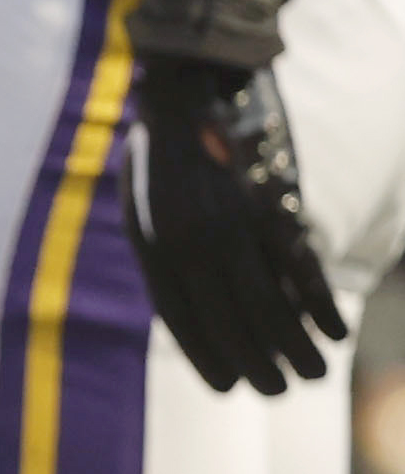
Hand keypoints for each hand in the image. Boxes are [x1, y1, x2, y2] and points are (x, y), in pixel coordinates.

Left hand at [124, 57, 347, 397]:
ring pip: (269, 306)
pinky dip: (318, 306)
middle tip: (280, 390)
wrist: (188, 84)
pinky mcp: (272, 206)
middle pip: (229, 322)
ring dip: (295, 349)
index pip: (180, 319)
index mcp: (154, 242)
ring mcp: (233, 224)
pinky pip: (299, 269)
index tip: (229, 387)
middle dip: (258, 365)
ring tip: (314, 373)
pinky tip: (332, 332)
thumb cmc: (162, 151)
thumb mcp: (142, 204)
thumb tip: (190, 311)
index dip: (206, 358)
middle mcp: (190, 240)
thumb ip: (162, 255)